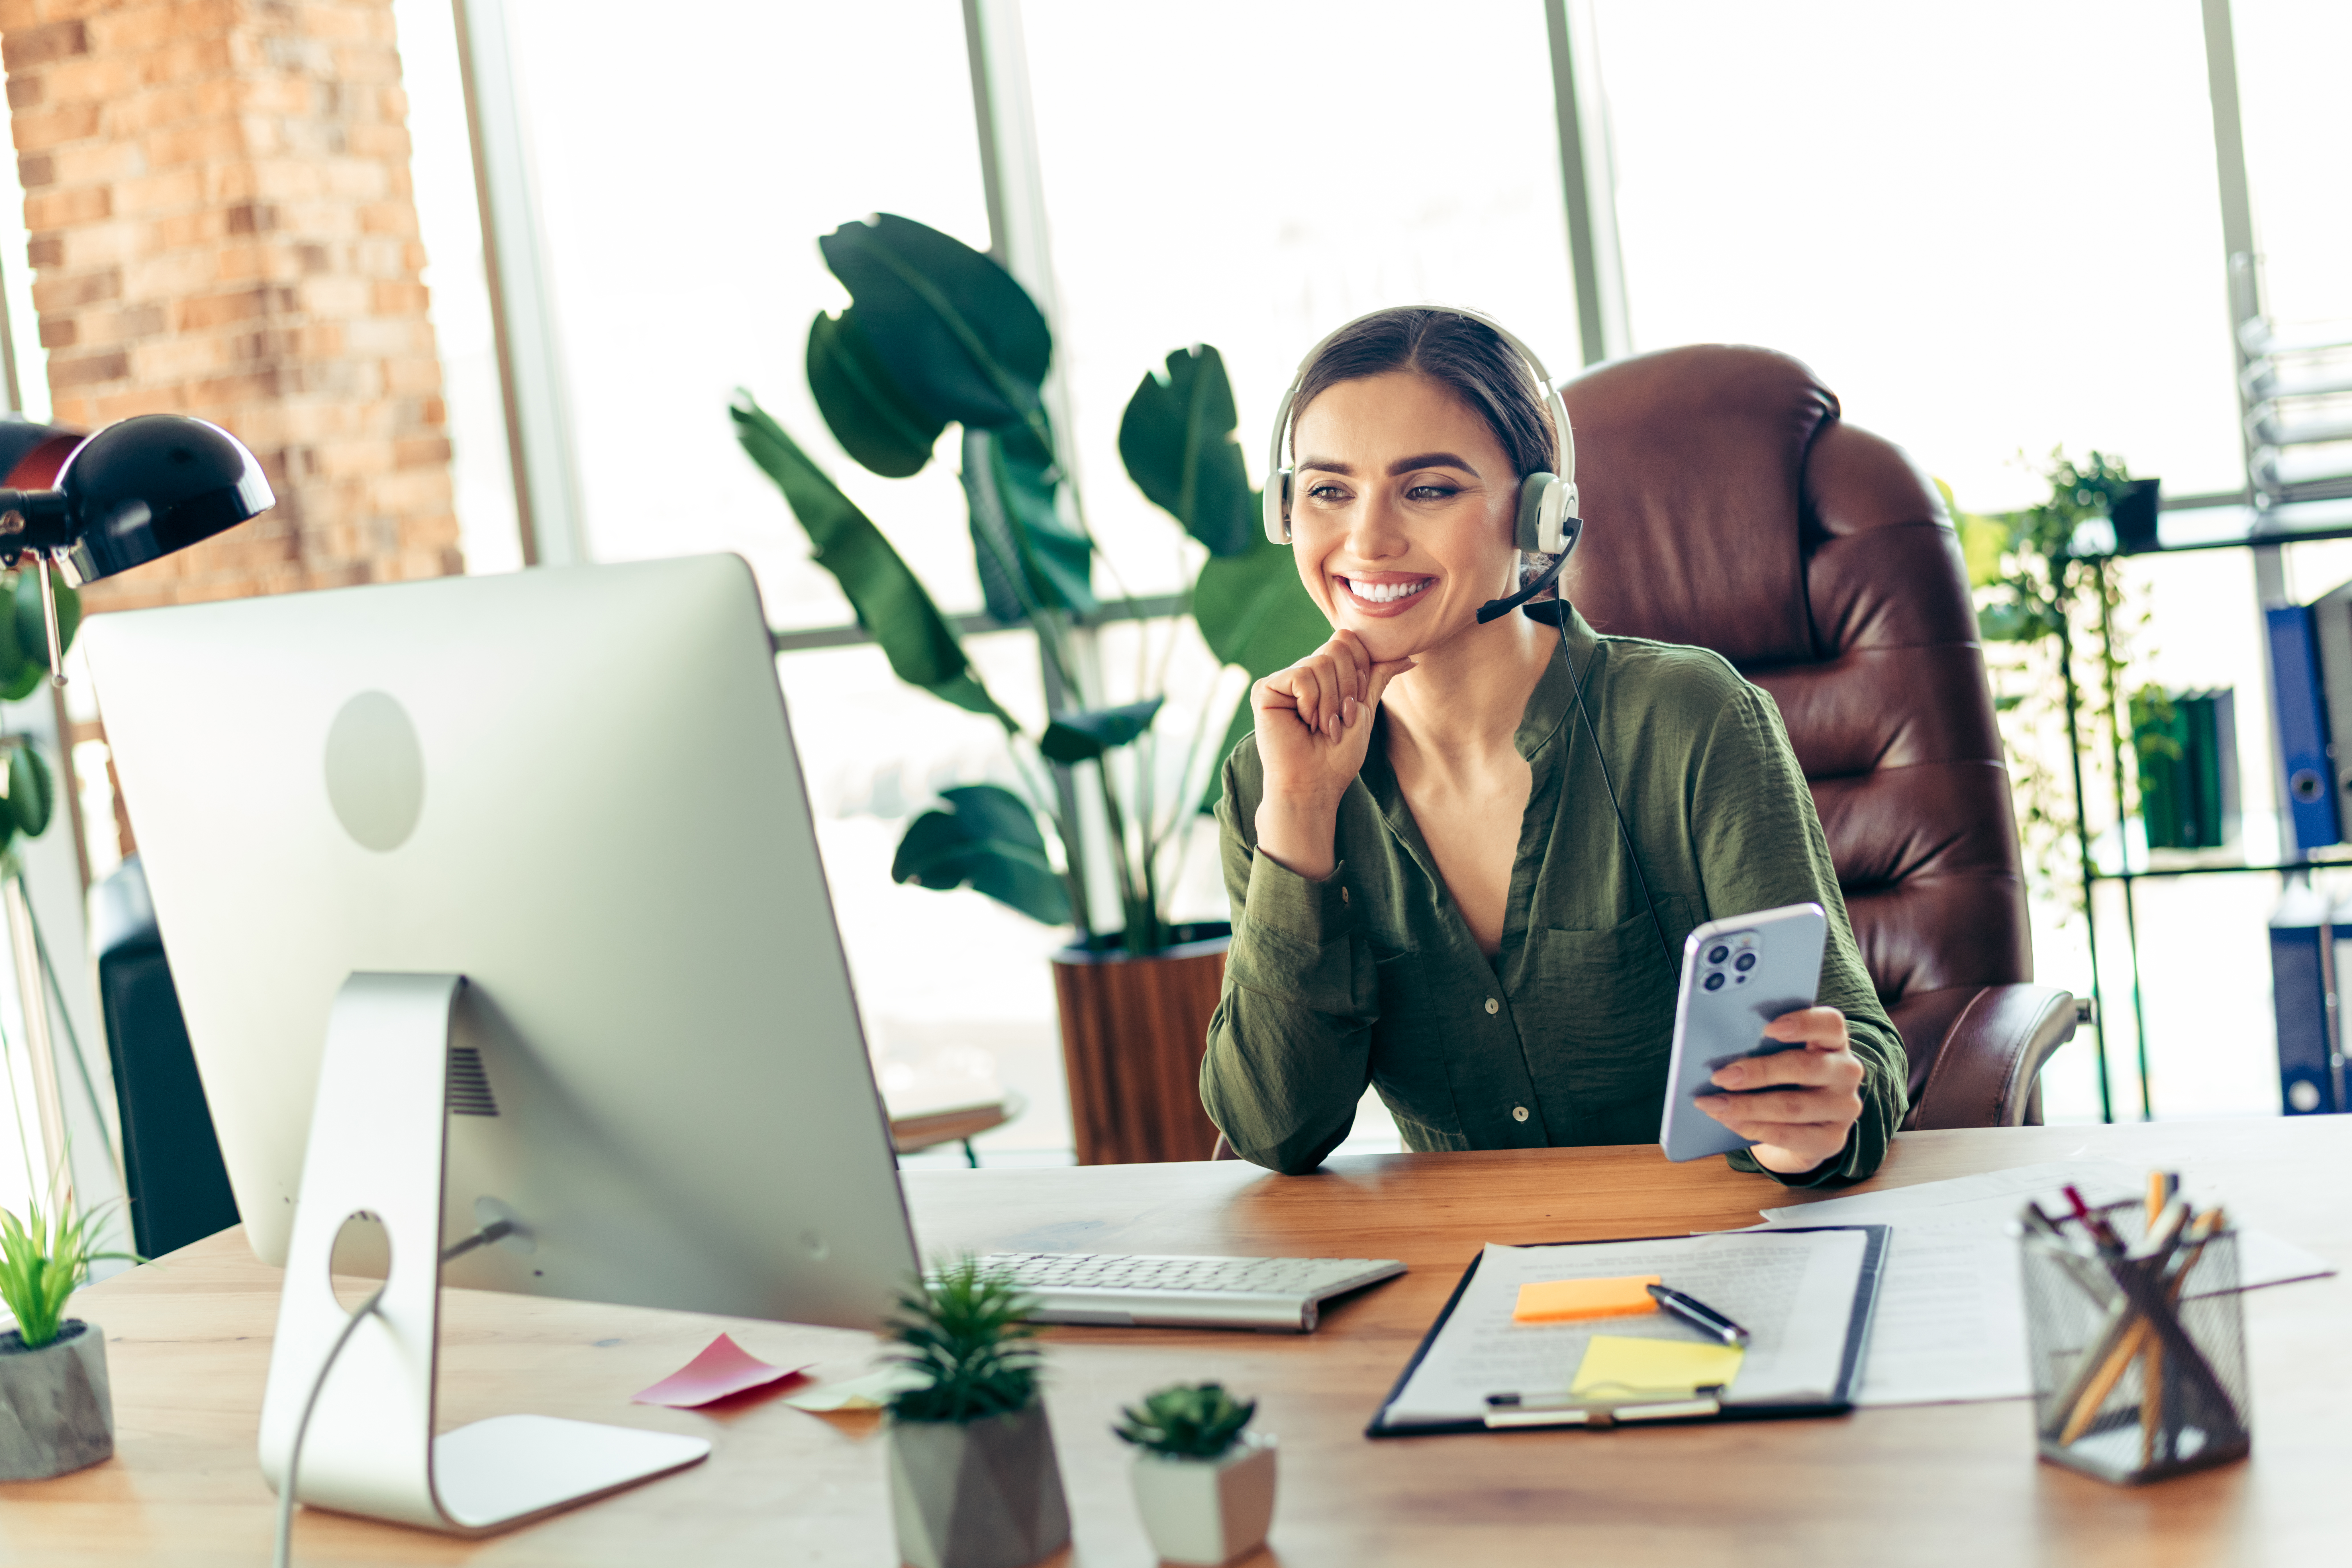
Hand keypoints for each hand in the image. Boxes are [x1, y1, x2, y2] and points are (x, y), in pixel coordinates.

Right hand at [1251, 631, 1413, 879]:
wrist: (1314, 784)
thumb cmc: (1338, 756)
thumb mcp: (1365, 711)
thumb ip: (1378, 677)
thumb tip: (1409, 657)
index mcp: (1323, 675)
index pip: (1347, 641)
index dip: (1360, 669)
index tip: (1354, 705)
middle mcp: (1302, 672)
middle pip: (1336, 646)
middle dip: (1348, 687)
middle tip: (1339, 720)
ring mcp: (1282, 680)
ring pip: (1320, 662)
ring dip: (1330, 703)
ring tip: (1323, 727)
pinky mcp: (1265, 689)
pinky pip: (1301, 676)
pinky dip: (1311, 704)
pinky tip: (1304, 724)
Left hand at [1695, 1006, 1863, 1175]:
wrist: (1801, 1130)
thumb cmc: (1784, 1082)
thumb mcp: (1779, 1057)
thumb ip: (1763, 1047)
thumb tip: (1720, 1048)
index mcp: (1833, 1041)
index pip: (1829, 1024)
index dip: (1803, 1023)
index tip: (1768, 1027)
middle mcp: (1845, 1071)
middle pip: (1805, 1066)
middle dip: (1758, 1072)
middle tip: (1720, 1076)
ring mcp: (1843, 1107)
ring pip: (1792, 1106)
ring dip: (1746, 1106)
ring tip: (1713, 1104)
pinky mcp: (1832, 1139)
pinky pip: (1788, 1134)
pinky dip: (1753, 1127)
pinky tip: (1729, 1121)